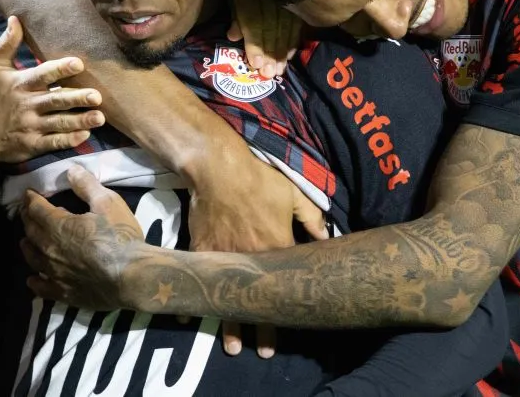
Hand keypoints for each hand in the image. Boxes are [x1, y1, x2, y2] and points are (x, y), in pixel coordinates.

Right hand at [0, 16, 105, 162]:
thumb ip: (7, 44)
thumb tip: (16, 18)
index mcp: (21, 83)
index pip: (43, 74)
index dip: (60, 69)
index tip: (78, 63)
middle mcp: (28, 105)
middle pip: (56, 100)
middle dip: (77, 98)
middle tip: (97, 96)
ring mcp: (31, 126)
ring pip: (59, 123)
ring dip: (80, 120)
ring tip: (100, 117)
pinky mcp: (33, 144)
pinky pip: (53, 142)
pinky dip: (69, 140)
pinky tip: (85, 135)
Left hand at [20, 165, 142, 308]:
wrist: (132, 277)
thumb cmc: (121, 237)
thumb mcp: (108, 203)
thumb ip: (87, 185)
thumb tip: (70, 170)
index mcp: (59, 225)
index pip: (37, 209)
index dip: (31, 200)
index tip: (28, 194)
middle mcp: (50, 249)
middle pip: (31, 232)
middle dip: (27, 219)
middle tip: (27, 212)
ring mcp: (55, 273)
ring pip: (32, 258)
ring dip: (27, 246)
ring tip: (26, 241)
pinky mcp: (63, 292)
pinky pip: (42, 287)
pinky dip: (35, 281)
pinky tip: (33, 280)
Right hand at [188, 152, 328, 357]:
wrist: (217, 169)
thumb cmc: (258, 178)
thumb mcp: (292, 193)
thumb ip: (311, 216)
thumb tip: (329, 236)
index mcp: (275, 247)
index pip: (283, 287)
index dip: (285, 311)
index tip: (286, 329)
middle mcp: (250, 260)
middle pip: (255, 302)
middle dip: (258, 330)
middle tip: (261, 351)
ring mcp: (224, 258)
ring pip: (227, 298)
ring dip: (229, 324)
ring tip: (232, 346)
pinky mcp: (202, 250)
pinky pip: (199, 280)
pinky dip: (195, 299)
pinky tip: (190, 318)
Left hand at [227, 0, 302, 78]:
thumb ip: (236, 12)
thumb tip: (233, 36)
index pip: (253, 21)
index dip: (254, 43)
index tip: (255, 64)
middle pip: (271, 28)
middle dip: (270, 52)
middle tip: (270, 74)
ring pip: (286, 27)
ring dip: (282, 51)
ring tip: (279, 70)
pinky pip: (298, 22)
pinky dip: (294, 40)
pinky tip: (291, 54)